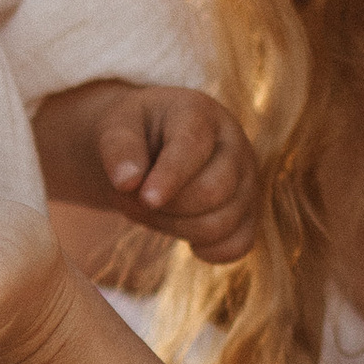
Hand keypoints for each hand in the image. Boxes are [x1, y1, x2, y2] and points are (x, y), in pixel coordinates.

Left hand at [36, 79, 258, 262]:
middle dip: (167, 206)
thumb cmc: (134, 134)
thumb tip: (127, 181)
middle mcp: (233, 144)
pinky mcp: (248, 212)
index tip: (145, 198)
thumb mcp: (116, 127)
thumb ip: (119, 148)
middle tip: (137, 199)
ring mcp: (246, 179)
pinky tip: (186, 238)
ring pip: (222, 223)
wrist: (150, 145)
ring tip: (154, 211)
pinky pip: (237, 245)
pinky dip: (209, 250)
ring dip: (178, 228)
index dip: (169, 177)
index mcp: (200, 113)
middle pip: (213, 191)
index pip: (192, 148)